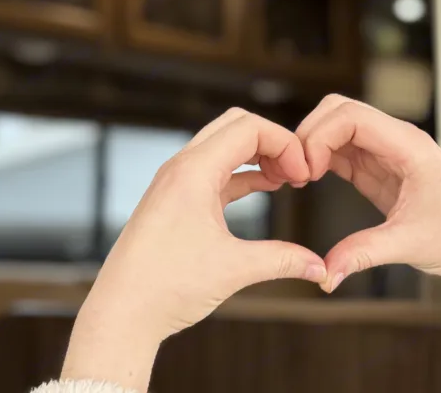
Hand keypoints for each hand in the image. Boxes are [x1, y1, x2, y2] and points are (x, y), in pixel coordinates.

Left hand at [62, 109, 326, 391]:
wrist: (120, 314)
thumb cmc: (164, 287)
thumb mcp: (234, 269)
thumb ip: (283, 260)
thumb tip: (320, 267)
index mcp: (193, 171)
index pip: (249, 128)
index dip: (285, 144)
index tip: (303, 175)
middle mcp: (181, 168)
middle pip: (236, 126)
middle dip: (273, 142)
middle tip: (296, 172)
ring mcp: (175, 182)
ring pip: (224, 147)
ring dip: (257, 156)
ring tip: (286, 180)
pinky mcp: (175, 200)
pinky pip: (215, 171)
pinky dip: (242, 173)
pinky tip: (264, 188)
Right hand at [296, 95, 440, 327]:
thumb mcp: (409, 245)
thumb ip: (363, 254)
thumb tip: (326, 273)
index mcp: (410, 146)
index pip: (353, 116)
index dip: (320, 136)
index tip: (307, 170)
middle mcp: (397, 140)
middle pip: (339, 110)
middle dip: (310, 134)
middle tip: (296, 172)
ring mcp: (386, 151)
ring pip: (337, 126)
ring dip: (312, 145)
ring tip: (299, 178)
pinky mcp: (378, 167)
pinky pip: (341, 148)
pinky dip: (320, 157)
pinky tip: (309, 179)